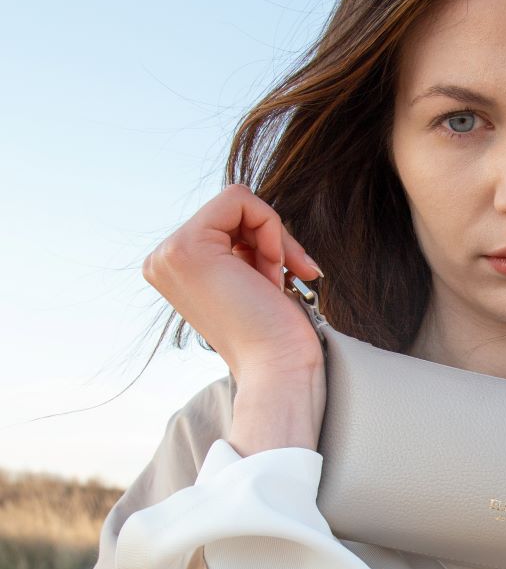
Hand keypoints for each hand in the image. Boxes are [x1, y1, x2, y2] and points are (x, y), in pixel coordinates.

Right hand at [142, 183, 325, 384]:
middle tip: (280, 282)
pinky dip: (271, 231)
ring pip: (239, 202)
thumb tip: (250, 210)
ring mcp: (169, 253)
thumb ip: (239, 245)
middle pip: (232, 209)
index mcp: (174, 267)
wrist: (278, 368)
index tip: (278, 280)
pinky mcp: (187, 247)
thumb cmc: (277, 331)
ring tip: (274, 283)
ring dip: (273, 241)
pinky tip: (271, 274)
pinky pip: (241, 200)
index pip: (226, 220)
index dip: (264, 242)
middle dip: (271, 239)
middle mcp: (162, 259)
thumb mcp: (250, 275)